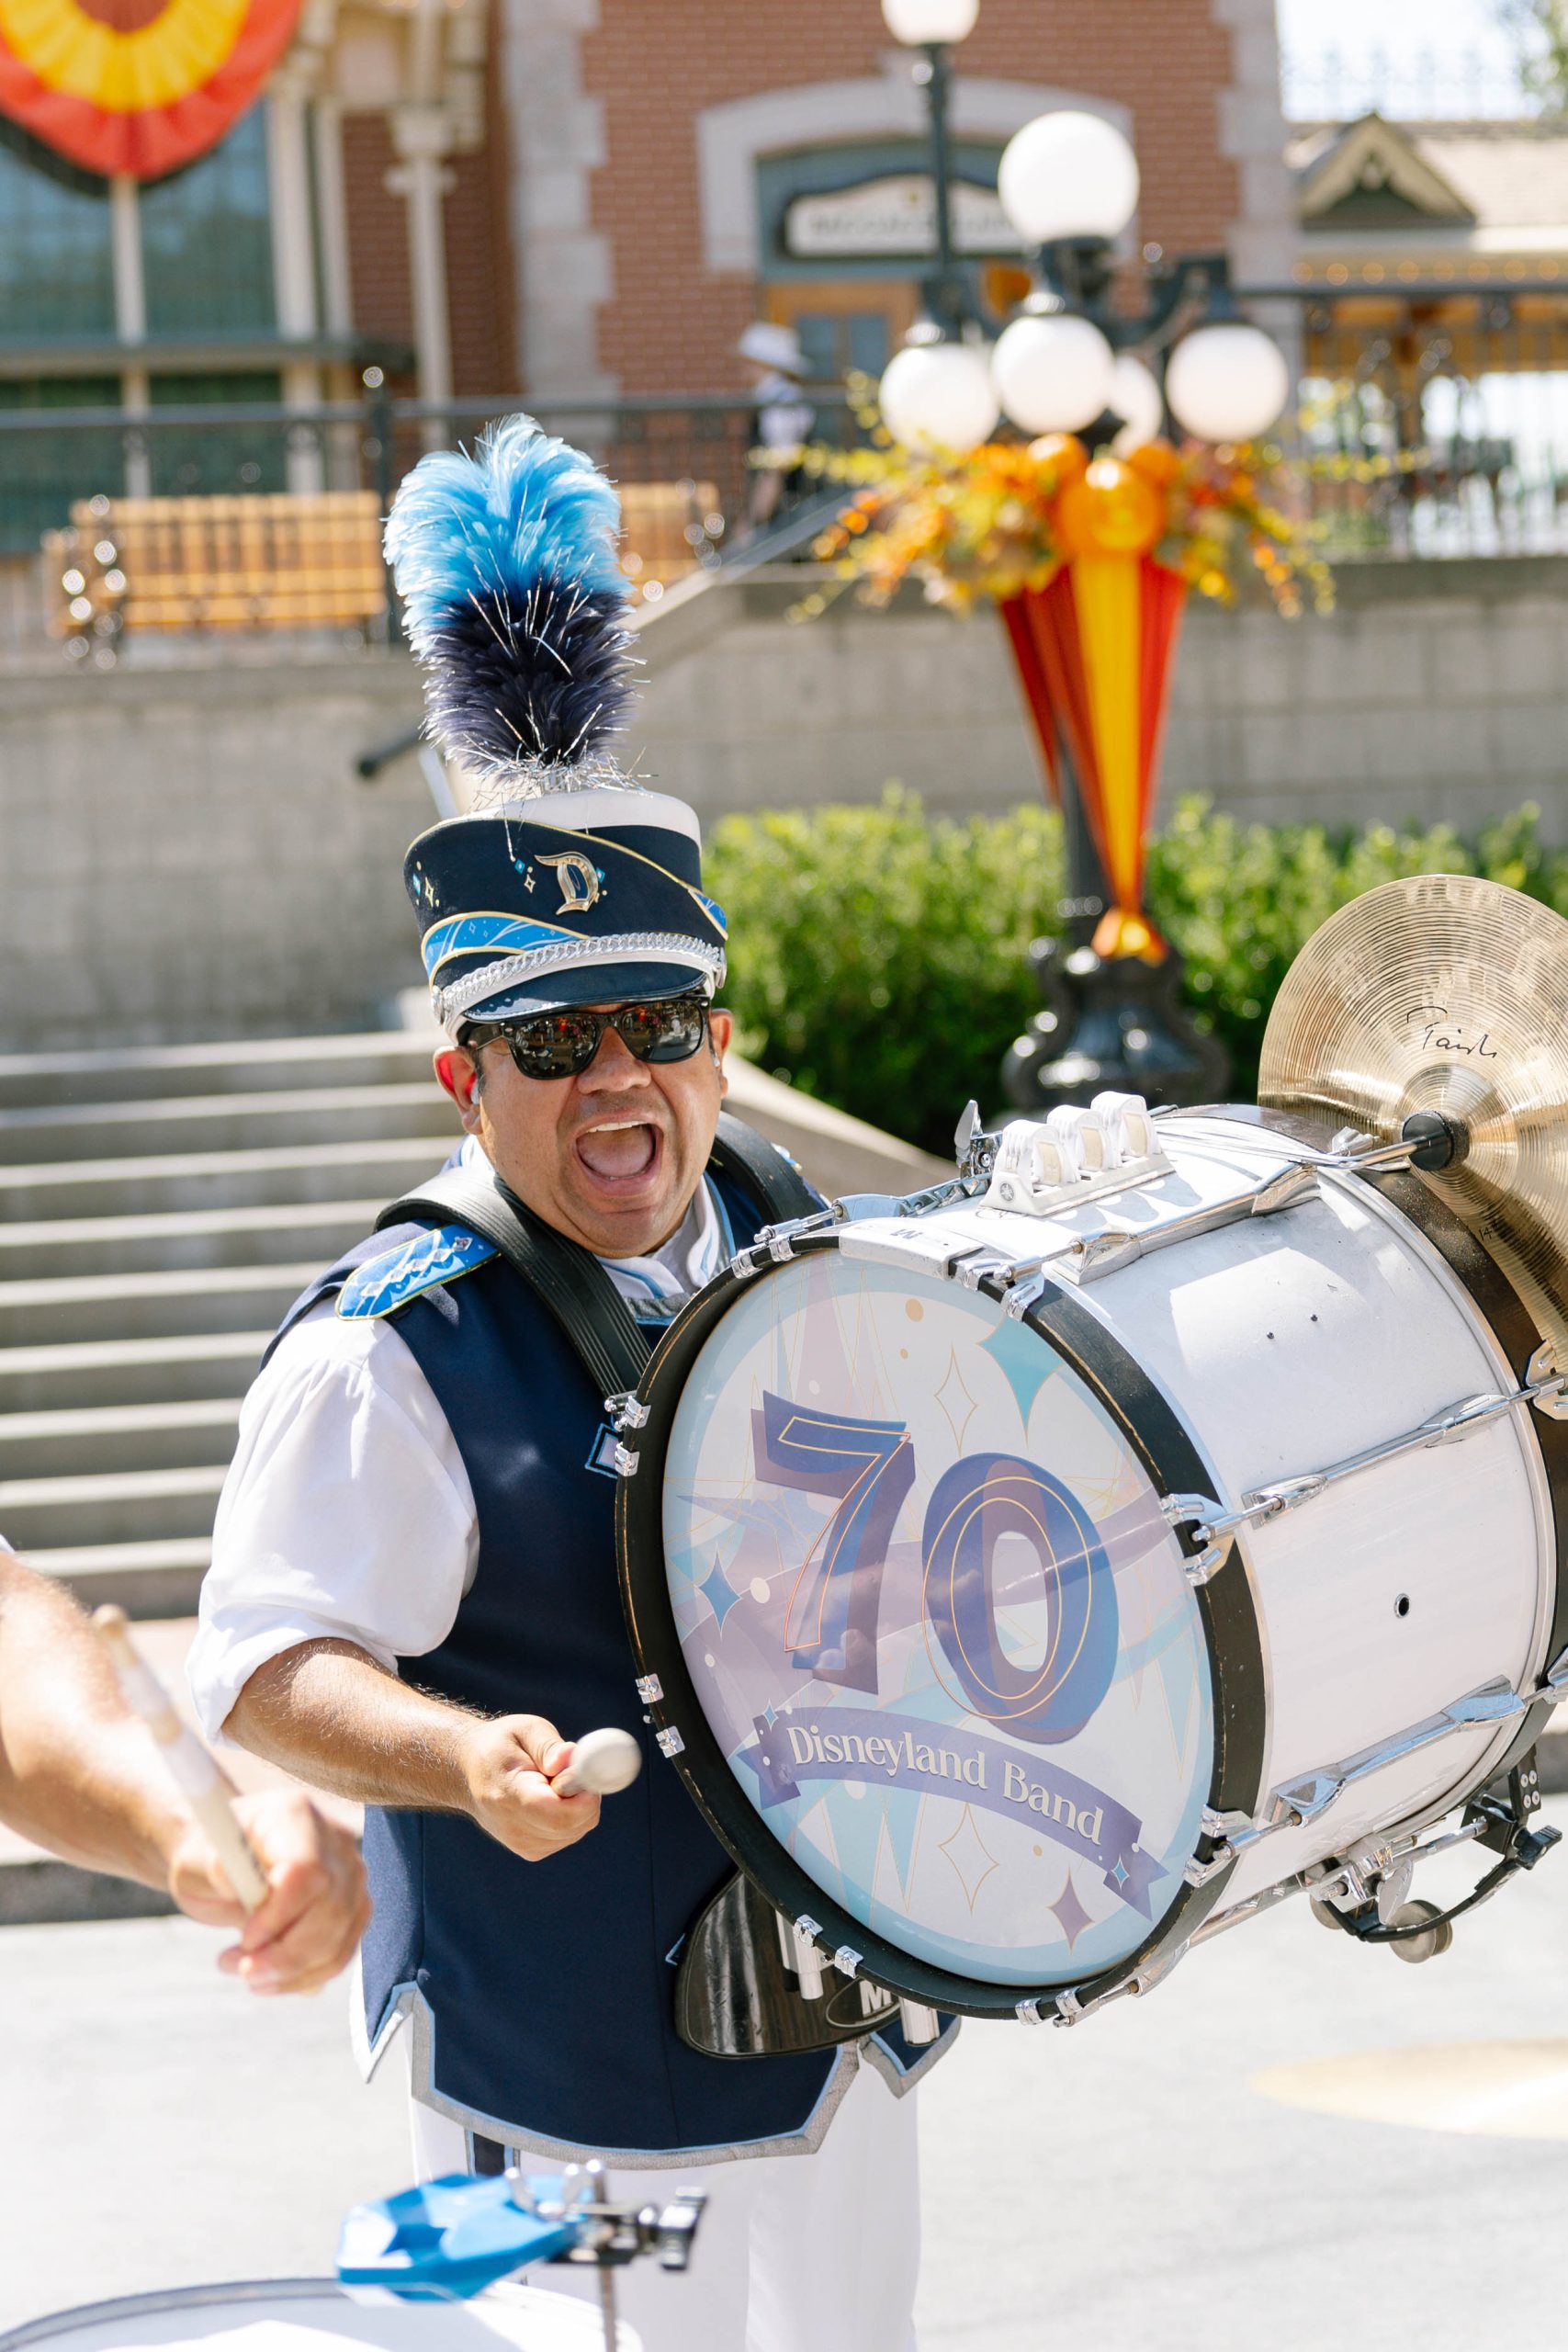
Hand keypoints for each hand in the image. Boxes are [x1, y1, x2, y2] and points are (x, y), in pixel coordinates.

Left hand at [168, 1787, 370, 1995]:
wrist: (225, 1858)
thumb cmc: (208, 1856)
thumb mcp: (196, 1860)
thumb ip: (218, 1869)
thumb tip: (241, 1889)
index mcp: (293, 1814)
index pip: (307, 1869)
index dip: (279, 1914)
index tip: (245, 1939)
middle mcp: (334, 1840)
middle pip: (331, 1908)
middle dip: (286, 1954)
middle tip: (240, 1969)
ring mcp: (351, 1873)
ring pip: (339, 1938)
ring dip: (292, 1971)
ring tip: (246, 1971)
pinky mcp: (354, 1906)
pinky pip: (340, 1953)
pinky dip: (305, 1976)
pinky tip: (270, 1977)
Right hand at [462, 1714, 600, 1861]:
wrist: (467, 1773)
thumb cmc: (499, 1746)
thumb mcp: (523, 1729)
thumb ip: (549, 1745)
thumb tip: (571, 1759)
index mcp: (509, 1795)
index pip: (559, 1813)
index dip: (583, 1795)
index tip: (584, 1770)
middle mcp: (514, 1828)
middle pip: (574, 1824)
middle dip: (585, 1795)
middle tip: (569, 1771)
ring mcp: (522, 1844)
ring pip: (577, 1829)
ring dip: (578, 1804)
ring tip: (551, 1784)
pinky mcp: (531, 1851)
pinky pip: (570, 1834)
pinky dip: (571, 1815)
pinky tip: (549, 1799)